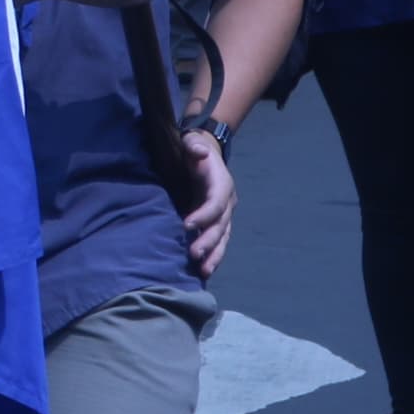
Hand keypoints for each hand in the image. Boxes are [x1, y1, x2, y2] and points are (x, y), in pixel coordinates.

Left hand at [177, 132, 238, 275]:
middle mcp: (226, 202)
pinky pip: (217, 241)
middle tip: (194, 255)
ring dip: (214, 255)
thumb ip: (194, 145)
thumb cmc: (194, 149)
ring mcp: (223, 214)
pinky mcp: (216, 222)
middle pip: (221, 225)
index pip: (216, 203)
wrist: (203, 154)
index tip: (186, 225)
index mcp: (222, 184)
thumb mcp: (193, 142)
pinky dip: (212, 255)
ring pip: (222, 238)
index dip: (204, 214)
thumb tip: (199, 152)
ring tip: (204, 271)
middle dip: (209, 241)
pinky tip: (203, 271)